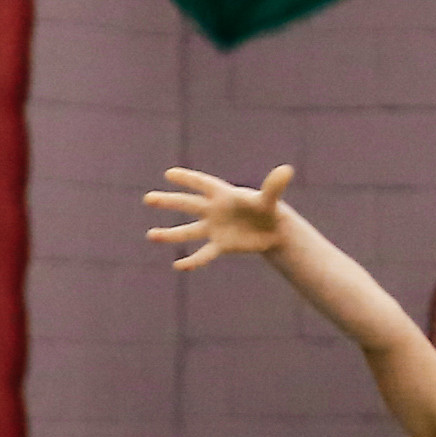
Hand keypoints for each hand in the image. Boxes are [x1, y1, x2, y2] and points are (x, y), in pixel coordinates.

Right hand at [144, 163, 296, 271]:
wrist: (270, 230)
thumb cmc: (268, 209)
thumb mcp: (270, 199)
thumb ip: (274, 186)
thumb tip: (287, 170)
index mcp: (223, 194)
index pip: (203, 184)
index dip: (188, 179)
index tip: (170, 174)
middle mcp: (213, 210)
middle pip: (188, 205)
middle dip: (169, 202)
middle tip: (148, 198)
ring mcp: (213, 228)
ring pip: (188, 231)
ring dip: (170, 234)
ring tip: (151, 235)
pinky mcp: (219, 245)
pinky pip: (203, 254)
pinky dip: (192, 261)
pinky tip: (178, 266)